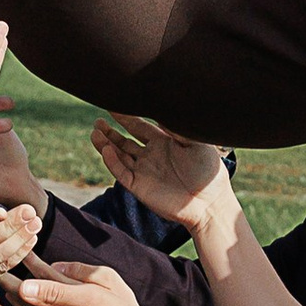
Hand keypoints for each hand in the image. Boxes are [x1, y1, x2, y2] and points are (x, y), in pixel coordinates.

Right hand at [91, 115, 232, 237]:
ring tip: (95, 132)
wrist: (210, 201)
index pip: (139, 127)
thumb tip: (160, 110)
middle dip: (110, 131)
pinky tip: (106, 150)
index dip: (126, 116)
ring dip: (106, 145)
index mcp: (163, 142)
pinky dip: (112, 162)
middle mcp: (151, 156)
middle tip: (98, 121)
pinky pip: (122, 173)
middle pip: (124, 141)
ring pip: (118, 156)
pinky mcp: (140, 187)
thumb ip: (177, 127)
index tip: (113, 104)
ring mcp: (144, 172)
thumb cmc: (208, 170)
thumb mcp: (196, 142)